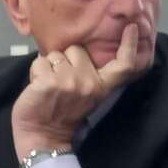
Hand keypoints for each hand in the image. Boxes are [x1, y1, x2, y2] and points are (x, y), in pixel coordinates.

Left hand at [10, 38, 134, 159]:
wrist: (42, 139)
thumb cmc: (61, 115)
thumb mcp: (85, 96)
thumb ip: (86, 74)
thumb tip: (74, 50)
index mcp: (102, 87)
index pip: (123, 65)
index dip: (129, 45)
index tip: (131, 27)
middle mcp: (89, 83)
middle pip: (76, 50)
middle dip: (66, 60)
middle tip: (61, 83)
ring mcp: (69, 82)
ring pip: (55, 55)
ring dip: (48, 68)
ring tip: (49, 87)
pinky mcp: (48, 83)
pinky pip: (39, 63)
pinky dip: (35, 73)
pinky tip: (38, 89)